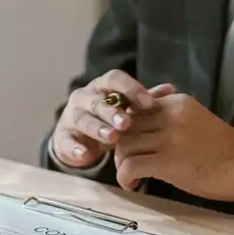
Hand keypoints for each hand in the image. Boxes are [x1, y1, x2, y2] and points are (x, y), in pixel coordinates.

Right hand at [52, 70, 172, 167]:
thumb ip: (146, 100)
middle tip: (128, 123)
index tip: (149, 104)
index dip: (131, 89)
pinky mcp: (62, 137)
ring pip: (83, 119)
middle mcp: (84, 97)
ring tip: (112, 138)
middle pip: (98, 100)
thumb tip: (171, 90)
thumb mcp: (128, 109)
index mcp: (102, 87)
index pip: (114, 80)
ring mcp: (71, 117)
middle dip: (113, 111)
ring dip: (97, 127)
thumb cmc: (110, 120)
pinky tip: (85, 155)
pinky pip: (66, 141)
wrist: (79, 139)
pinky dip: (75, 148)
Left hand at [114, 94, 233, 202]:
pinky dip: (125, 178)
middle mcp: (171, 116)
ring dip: (121, 164)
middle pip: (126, 127)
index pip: (135, 109)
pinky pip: (130, 166)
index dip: (126, 129)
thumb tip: (140, 128)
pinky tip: (134, 185)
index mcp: (177, 103)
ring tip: (132, 176)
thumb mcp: (194, 122)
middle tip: (128, 163)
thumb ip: (169, 120)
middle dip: (121, 148)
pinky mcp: (169, 162)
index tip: (131, 145)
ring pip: (124, 146)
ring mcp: (169, 139)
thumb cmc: (225, 149)